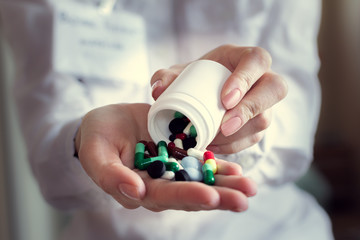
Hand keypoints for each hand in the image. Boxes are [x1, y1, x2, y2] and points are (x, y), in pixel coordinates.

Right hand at [75, 103, 256, 211]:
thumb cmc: (96, 137)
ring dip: (226, 184)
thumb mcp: (95, 153)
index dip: (187, 196)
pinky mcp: (179, 155)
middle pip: (191, 193)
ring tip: (250, 187)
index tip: (210, 196)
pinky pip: (201, 163)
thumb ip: (110, 175)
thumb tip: (135, 194)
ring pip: (201, 180)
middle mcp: (160, 184)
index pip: (165, 196)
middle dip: (218, 196)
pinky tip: (237, 169)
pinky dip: (218, 167)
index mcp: (139, 188)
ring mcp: (172, 170)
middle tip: (244, 198)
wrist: (107, 122)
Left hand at [151, 44, 287, 153]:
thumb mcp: (179, 74)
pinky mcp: (258, 124)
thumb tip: (159, 90)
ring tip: (211, 140)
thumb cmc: (194, 78)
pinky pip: (254, 138)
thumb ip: (166, 77)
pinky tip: (213, 146)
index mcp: (244, 58)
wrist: (201, 93)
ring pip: (265, 119)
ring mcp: (264, 103)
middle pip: (275, 89)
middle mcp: (261, 79)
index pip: (257, 60)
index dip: (246, 79)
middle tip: (224, 125)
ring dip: (238, 134)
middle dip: (251, 110)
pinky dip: (233, 146)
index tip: (225, 99)